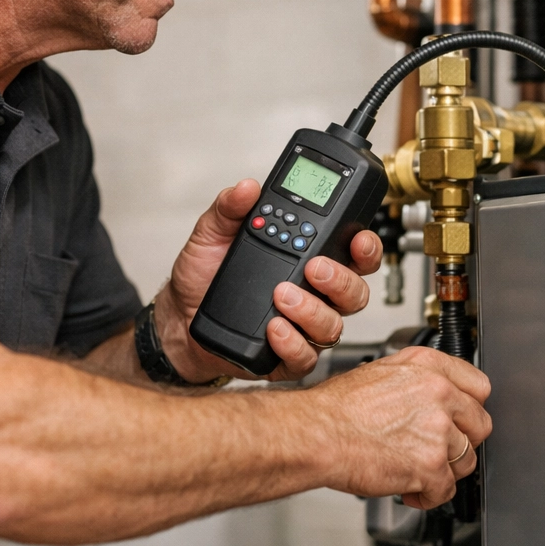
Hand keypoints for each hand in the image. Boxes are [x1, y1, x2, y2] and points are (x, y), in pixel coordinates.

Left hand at [156, 179, 381, 382]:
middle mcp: (313, 295)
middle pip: (355, 292)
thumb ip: (229, 209)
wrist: (179, 318)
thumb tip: (246, 187)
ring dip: (312, 310)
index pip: (352, 253)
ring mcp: (302, 328)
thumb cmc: (204, 276)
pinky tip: (275, 328)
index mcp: (307, 259)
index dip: (365, 247)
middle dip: (341, 280)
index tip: (357, 238)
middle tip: (314, 268)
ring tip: (281, 295)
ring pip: (333, 326)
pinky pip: (305, 358)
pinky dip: (293, 343)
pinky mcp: (285, 357)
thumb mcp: (212, 234)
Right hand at [308, 347, 491, 508]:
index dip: (470, 407)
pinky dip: (430, 496)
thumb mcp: (380, 371)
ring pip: (466, 459)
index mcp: (428, 367)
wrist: (317, 434)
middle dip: (462, 441)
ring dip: (445, 470)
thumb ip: (416, 379)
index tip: (462, 419)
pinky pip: (446, 490)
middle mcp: (438, 394)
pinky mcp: (430, 465)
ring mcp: (437, 430)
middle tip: (441, 449)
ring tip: (420, 471)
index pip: (479, 386)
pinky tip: (412, 490)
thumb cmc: (336, 408)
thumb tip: (431, 393)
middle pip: (480, 424)